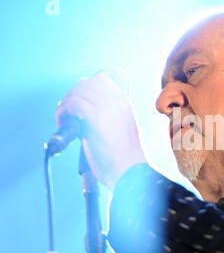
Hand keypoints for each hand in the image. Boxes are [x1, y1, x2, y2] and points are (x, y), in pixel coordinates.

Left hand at [56, 71, 146, 189]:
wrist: (131, 171)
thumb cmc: (126, 160)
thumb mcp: (122, 131)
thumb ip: (108, 119)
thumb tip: (84, 114)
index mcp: (125, 105)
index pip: (101, 80)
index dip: (84, 89)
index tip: (78, 105)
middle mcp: (117, 101)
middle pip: (86, 83)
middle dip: (72, 96)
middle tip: (67, 114)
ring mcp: (106, 107)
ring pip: (77, 91)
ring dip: (66, 105)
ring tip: (65, 122)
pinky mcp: (94, 118)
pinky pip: (72, 104)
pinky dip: (63, 113)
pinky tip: (65, 127)